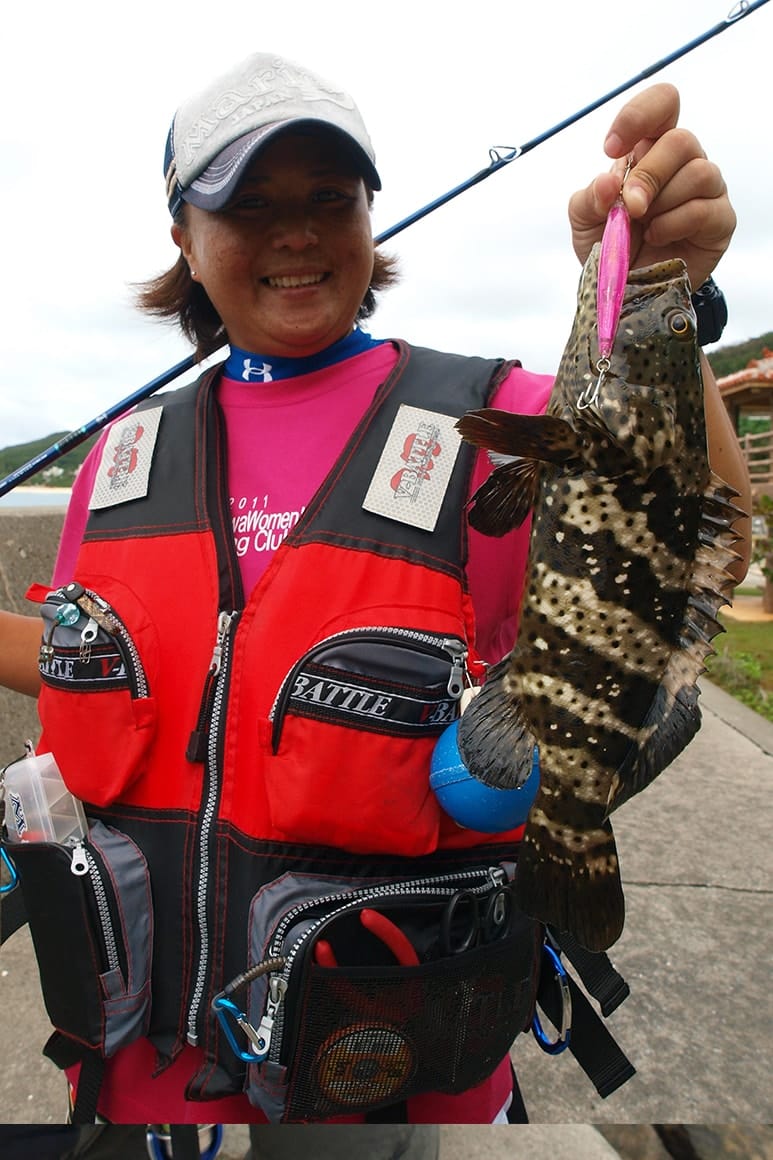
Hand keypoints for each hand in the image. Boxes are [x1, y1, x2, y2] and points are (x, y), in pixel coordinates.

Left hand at [568, 83, 735, 290]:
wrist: (627, 290)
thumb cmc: (611, 246)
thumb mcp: (585, 221)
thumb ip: (589, 198)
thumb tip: (607, 181)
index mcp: (651, 149)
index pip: (663, 104)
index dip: (639, 115)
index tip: (611, 149)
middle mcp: (683, 162)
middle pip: (681, 139)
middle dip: (648, 175)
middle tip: (629, 206)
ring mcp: (707, 190)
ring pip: (698, 171)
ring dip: (662, 202)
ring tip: (644, 227)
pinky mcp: (720, 220)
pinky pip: (703, 208)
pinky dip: (673, 224)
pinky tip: (658, 237)